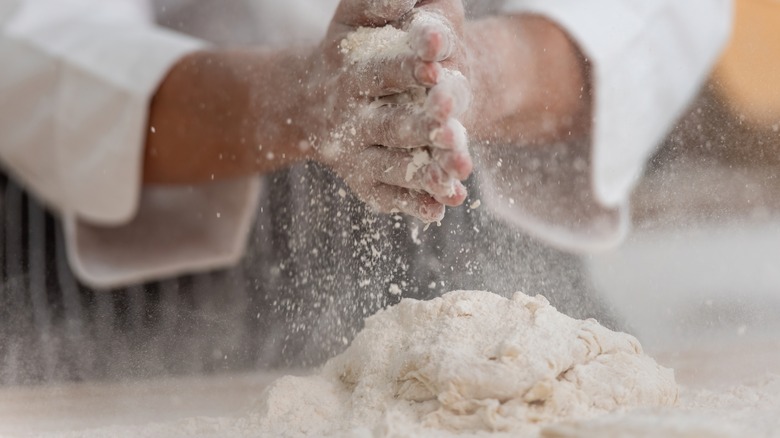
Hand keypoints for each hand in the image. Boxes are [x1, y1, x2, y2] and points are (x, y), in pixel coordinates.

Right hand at [300, 0, 472, 221]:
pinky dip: (413, 204)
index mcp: (347, 74)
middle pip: (386, 126)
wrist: (308, 102)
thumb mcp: (355, 18)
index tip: (435, 63)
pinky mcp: (362, 183)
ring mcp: (353, 156)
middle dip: (420, 127)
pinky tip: (442, 206)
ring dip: (424, 173)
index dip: (407, 67)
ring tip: (459, 173)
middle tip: (450, 123)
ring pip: (391, 168)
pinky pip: (388, 197)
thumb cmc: (348, 50)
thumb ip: (379, 3)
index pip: (379, 71)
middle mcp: (347, 120)